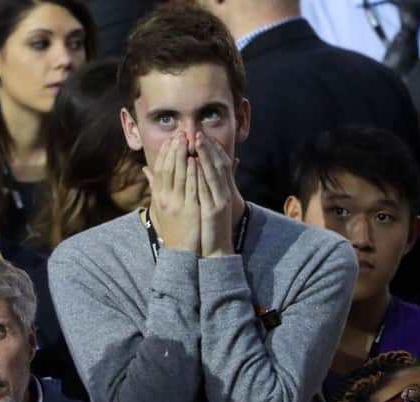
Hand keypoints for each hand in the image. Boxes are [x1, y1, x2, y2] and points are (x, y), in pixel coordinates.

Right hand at [143, 131, 200, 253]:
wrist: (181, 252)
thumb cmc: (172, 228)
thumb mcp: (159, 207)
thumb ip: (154, 187)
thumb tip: (145, 169)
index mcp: (158, 197)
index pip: (159, 170)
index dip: (164, 153)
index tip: (170, 139)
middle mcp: (165, 199)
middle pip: (167, 169)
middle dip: (173, 150)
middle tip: (178, 134)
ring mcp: (177, 204)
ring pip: (178, 176)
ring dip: (182, 156)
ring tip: (186, 141)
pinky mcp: (190, 209)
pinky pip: (190, 188)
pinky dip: (191, 173)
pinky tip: (194, 161)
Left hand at [196, 132, 235, 256]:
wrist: (216, 251)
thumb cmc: (210, 227)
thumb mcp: (208, 204)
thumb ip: (204, 188)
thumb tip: (198, 172)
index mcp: (222, 190)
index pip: (219, 164)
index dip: (211, 148)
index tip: (201, 134)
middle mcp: (224, 192)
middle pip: (218, 164)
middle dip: (208, 147)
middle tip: (198, 132)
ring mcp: (220, 200)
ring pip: (214, 173)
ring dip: (205, 156)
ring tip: (197, 141)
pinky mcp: (215, 210)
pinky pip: (207, 189)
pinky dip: (201, 175)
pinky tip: (195, 164)